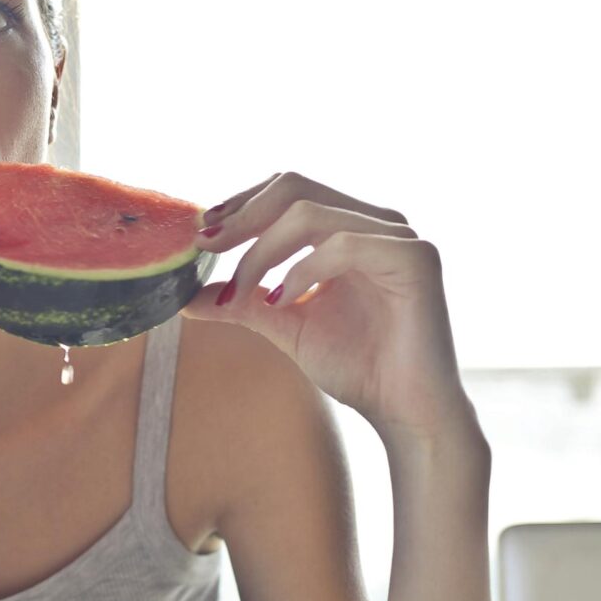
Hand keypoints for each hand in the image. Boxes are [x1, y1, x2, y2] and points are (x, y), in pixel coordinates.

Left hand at [178, 171, 473, 441]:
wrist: (404, 412)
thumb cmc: (355, 366)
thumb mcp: (283, 323)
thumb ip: (241, 301)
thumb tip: (185, 297)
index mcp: (349, 226)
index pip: (287, 190)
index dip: (240, 203)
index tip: (201, 234)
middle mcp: (376, 222)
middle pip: (295, 188)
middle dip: (242, 216)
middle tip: (206, 247)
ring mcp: (399, 236)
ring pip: (310, 214)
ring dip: (262, 252)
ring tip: (239, 293)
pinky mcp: (416, 258)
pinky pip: (344, 244)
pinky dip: (302, 271)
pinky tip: (283, 301)